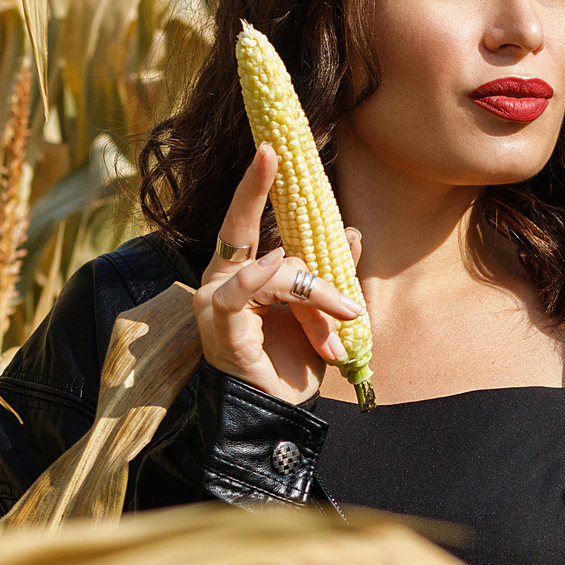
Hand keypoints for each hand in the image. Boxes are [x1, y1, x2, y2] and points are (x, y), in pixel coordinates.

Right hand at [193, 144, 366, 402]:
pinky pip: (242, 291)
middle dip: (261, 199)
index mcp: (240, 274)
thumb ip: (328, 273)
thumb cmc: (289, 366)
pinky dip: (268, 283)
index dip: (255, 186)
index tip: (270, 148)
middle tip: (281, 171)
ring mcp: (216, 303)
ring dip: (316, 295)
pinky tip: (280, 277)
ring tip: (343, 320)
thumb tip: (348, 232)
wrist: (276, 416)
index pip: (245, 222)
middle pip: (246, 231)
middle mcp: (221, 281)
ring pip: (274, 271)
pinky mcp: (220, 326)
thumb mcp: (319, 314)